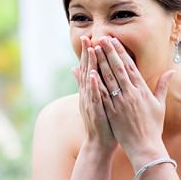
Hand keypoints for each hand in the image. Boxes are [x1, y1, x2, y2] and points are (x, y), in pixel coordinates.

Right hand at [73, 35, 118, 154]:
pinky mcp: (95, 111)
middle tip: (87, 37)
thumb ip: (88, 85)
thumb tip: (78, 71)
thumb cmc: (102, 121)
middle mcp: (88, 95)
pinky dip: (93, 86)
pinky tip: (93, 75)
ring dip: (89, 66)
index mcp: (91, 91)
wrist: (100, 142)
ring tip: (90, 50)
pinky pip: (94, 97)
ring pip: (89, 81)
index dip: (89, 54)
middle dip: (87, 54)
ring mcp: (90, 102)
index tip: (90, 37)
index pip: (89, 69)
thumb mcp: (94, 101)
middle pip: (87, 71)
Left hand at [90, 36, 175, 167]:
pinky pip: (103, 93)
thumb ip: (162, 86)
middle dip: (109, 52)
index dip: (121, 52)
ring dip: (101, 62)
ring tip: (94, 50)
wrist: (145, 146)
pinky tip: (89, 72)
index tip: (114, 41)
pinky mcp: (113, 111)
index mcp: (143, 90)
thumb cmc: (153, 127)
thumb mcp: (160, 105)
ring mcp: (121, 102)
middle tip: (101, 38)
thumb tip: (171, 71)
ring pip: (109, 78)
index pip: (130, 66)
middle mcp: (132, 93)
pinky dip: (96, 82)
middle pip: (118, 68)